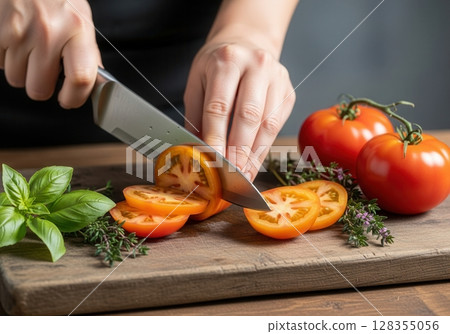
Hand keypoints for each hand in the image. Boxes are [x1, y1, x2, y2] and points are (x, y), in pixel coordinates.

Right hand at [0, 0, 99, 107]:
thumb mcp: (79, 18)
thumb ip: (86, 52)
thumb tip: (93, 82)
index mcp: (77, 30)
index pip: (81, 79)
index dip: (74, 98)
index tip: (69, 100)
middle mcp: (49, 32)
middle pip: (39, 89)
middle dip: (40, 85)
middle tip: (42, 68)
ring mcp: (19, 32)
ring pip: (16, 79)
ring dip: (20, 68)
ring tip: (27, 44)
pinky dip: (4, 56)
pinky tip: (13, 38)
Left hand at [184, 40, 295, 180]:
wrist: (248, 42)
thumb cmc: (218, 65)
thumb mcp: (198, 82)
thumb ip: (196, 116)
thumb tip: (196, 151)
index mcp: (228, 61)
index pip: (220, 106)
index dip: (216, 137)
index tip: (212, 161)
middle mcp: (257, 66)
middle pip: (248, 116)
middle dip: (239, 150)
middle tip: (230, 174)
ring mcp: (277, 79)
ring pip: (268, 124)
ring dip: (254, 154)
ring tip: (243, 175)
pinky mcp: (288, 92)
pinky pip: (277, 125)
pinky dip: (264, 148)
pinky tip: (254, 163)